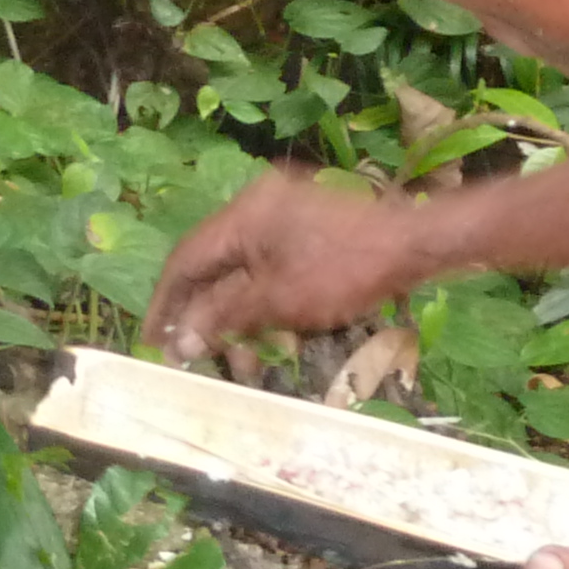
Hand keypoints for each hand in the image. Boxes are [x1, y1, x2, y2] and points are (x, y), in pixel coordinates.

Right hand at [149, 169, 426, 357]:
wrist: (416, 245)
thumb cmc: (347, 270)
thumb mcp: (278, 300)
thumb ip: (223, 317)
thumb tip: (180, 340)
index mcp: (242, 215)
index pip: (185, 261)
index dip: (165, 305)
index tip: (153, 343)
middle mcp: (257, 206)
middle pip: (213, 267)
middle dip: (204, 318)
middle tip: (197, 361)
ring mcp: (285, 214)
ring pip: (243, 271)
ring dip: (237, 318)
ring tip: (244, 363)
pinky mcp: (309, 227)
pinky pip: (271, 266)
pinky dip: (264, 302)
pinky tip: (274, 337)